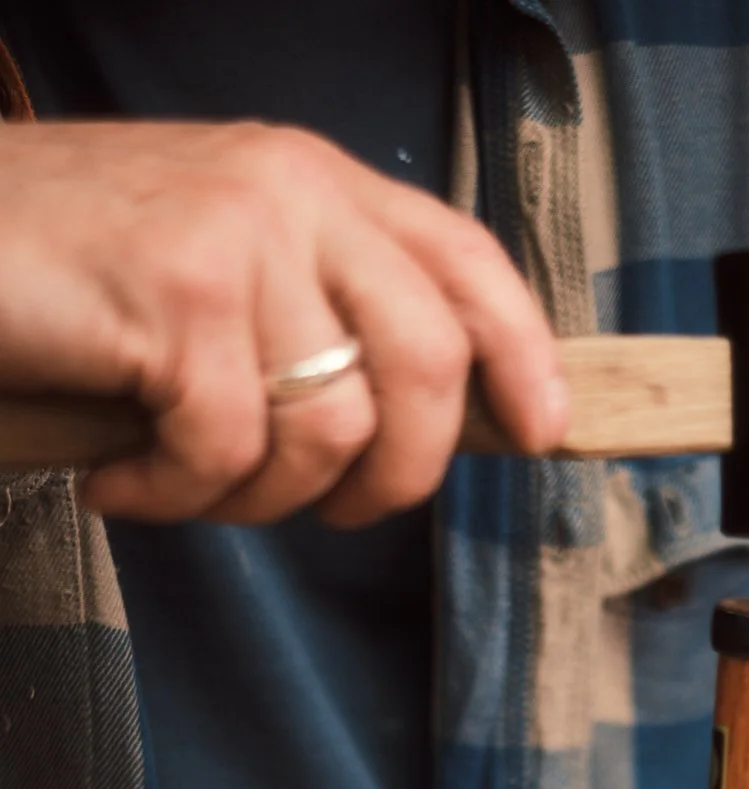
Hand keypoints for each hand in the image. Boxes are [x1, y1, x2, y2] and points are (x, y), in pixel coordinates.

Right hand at [0, 120, 565, 523]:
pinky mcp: (178, 291)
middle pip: (429, 364)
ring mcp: (238, 235)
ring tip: (183, 486)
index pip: (465, 262)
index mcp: (317, 183)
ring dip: (258, 499)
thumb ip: (317, 317)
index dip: (523, 354)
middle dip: (395, 475)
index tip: (544, 434)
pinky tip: (119, 482)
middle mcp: (292, 194)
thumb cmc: (72, 277)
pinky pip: (229, 451)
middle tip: (331, 514)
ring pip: (328, 429)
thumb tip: (428, 427)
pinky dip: (172, 497)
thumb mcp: (222, 273)